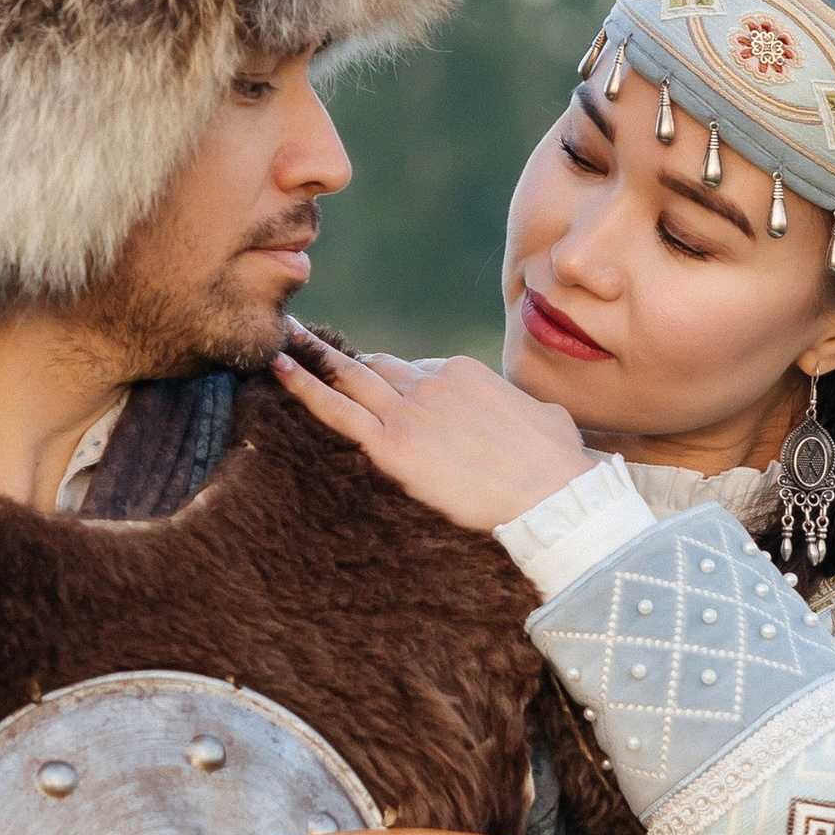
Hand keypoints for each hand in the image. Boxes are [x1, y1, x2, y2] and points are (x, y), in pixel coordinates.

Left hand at [273, 327, 587, 530]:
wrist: (551, 493)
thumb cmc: (556, 464)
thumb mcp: (544, 416)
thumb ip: (521, 408)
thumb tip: (531, 415)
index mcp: (463, 371)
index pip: (418, 370)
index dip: (402, 387)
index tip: (391, 402)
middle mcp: (431, 381)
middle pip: (378, 367)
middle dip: (347, 362)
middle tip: (310, 346)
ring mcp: (409, 409)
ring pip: (351, 376)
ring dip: (313, 357)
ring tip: (284, 341)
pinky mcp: (392, 444)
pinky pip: (336, 409)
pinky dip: (302, 385)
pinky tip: (278, 366)